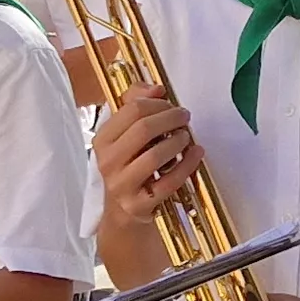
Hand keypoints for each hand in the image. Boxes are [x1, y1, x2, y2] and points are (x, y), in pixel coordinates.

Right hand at [91, 83, 198, 241]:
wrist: (122, 211)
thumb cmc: (128, 165)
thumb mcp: (125, 135)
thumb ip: (136, 104)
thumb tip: (155, 89)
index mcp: (102, 139)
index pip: (131, 110)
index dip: (157, 103)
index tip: (171, 104)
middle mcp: (108, 161)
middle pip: (143, 129)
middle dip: (170, 118)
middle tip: (184, 116)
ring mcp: (122, 185)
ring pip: (155, 156)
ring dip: (178, 141)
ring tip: (186, 136)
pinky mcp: (139, 205)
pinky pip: (169, 182)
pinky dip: (187, 165)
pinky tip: (196, 153)